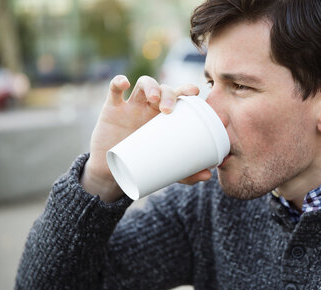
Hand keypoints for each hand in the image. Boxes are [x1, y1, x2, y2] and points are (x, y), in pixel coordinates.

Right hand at [81, 75, 210, 201]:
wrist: (115, 173)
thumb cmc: (144, 163)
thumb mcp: (166, 168)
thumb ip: (187, 172)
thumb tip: (208, 176)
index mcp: (168, 115)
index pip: (180, 96)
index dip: (187, 90)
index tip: (195, 92)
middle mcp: (152, 106)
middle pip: (164, 88)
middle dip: (169, 94)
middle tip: (169, 109)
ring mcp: (133, 105)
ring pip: (144, 84)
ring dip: (151, 86)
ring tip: (154, 99)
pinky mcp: (112, 108)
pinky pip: (114, 89)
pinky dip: (118, 82)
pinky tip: (124, 83)